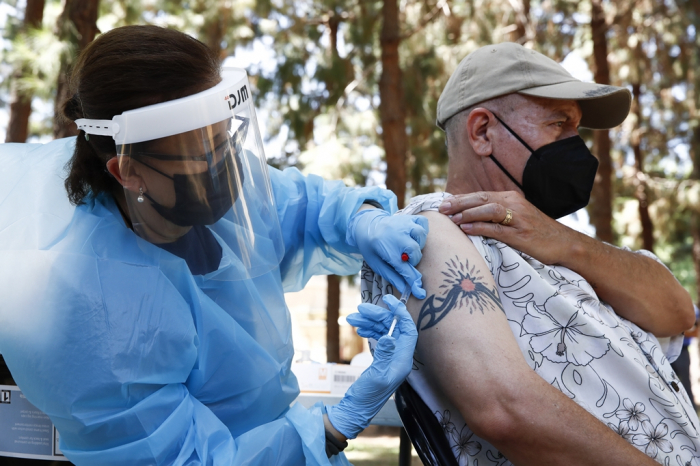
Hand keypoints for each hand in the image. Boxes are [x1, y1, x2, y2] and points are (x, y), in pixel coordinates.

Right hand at [326, 295, 417, 438]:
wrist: (356, 409)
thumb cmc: (368, 396)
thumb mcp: (377, 375)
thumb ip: (384, 355)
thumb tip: (389, 335)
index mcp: (403, 360)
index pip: (408, 330)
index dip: (401, 313)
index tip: (389, 300)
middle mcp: (399, 357)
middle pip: (393, 328)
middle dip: (378, 316)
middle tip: (361, 308)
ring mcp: (390, 357)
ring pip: (383, 331)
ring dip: (369, 322)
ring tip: (353, 317)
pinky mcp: (380, 359)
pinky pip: (377, 338)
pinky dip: (368, 331)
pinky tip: (358, 328)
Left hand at [347, 208, 428, 297]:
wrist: (366, 225)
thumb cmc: (372, 248)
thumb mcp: (376, 264)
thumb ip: (392, 276)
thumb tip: (405, 290)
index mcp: (385, 248)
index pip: (403, 268)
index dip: (412, 281)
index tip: (419, 292)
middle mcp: (395, 234)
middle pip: (414, 251)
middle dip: (413, 260)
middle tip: (405, 260)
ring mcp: (403, 223)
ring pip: (420, 235)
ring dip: (418, 245)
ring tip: (409, 248)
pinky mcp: (409, 217)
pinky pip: (423, 223)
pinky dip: (422, 230)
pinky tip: (414, 236)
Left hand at [438, 191, 577, 264]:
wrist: (565, 244)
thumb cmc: (537, 233)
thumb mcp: (516, 218)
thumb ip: (497, 215)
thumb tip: (469, 217)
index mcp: (511, 198)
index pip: (481, 195)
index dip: (461, 198)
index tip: (443, 203)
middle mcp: (514, 204)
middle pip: (482, 199)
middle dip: (459, 203)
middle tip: (441, 209)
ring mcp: (519, 219)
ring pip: (489, 210)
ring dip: (468, 213)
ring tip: (452, 218)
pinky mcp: (522, 235)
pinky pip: (497, 229)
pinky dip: (480, 227)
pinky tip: (467, 228)